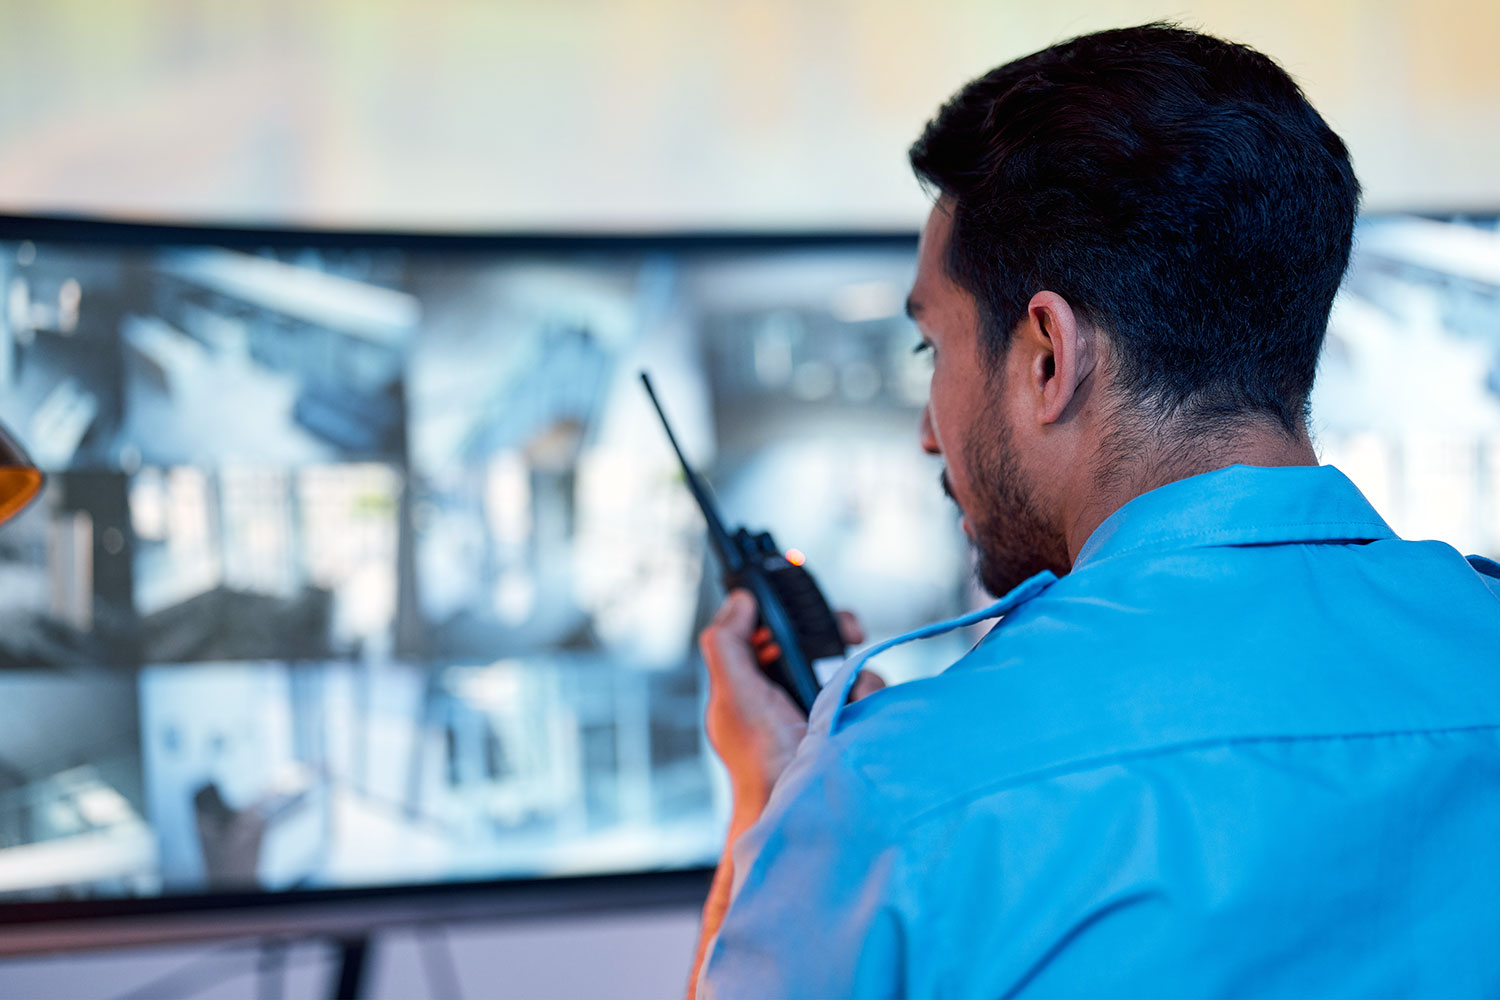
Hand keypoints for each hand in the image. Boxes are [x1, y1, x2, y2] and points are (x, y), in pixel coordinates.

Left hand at [698, 590, 882, 809]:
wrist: (802, 807)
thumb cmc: (760, 758)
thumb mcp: (734, 694)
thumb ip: (727, 643)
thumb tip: (739, 602)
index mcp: (750, 684)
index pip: (766, 633)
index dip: (781, 617)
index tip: (796, 612)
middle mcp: (784, 693)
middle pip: (811, 642)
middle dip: (830, 635)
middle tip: (849, 632)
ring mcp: (818, 708)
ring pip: (845, 664)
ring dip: (852, 672)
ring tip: (848, 693)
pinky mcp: (847, 721)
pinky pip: (866, 693)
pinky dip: (867, 695)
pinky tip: (857, 710)